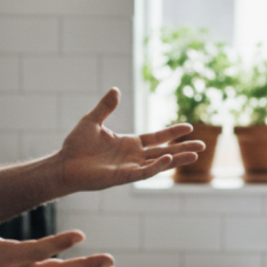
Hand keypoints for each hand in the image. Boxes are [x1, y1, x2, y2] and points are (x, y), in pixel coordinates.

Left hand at [58, 88, 205, 191]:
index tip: (189, 127)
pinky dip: (156, 166)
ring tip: (195, 155)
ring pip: (159, 163)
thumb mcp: (92, 120)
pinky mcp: (122, 177)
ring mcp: (129, 167)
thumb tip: (116, 89)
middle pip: (164, 152)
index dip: (172, 132)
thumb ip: (106, 107)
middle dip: (183, 149)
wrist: (63, 164)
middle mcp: (133, 156)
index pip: (157, 137)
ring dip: (176, 159)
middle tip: (203, 146)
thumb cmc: (76, 145)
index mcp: (129, 143)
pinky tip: (168, 158)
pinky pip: (143, 172)